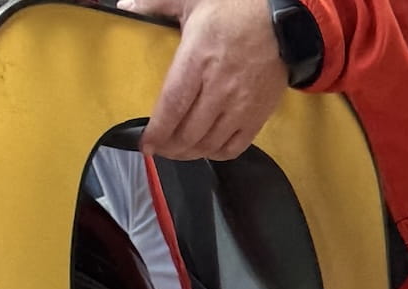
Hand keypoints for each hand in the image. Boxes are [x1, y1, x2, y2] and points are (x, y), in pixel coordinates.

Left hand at [122, 0, 288, 159]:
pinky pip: (233, 147)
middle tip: (161, 148)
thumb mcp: (192, 0)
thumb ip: (156, 4)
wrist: (281, 24)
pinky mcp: (256, 117)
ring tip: (180, 151)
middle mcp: (218, 89)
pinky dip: (217, 154)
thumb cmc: (235, 9)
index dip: (157, 131)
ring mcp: (239, 106)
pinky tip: (207, 149)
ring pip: (209, 144)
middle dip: (170, 147)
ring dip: (191, 153)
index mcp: (197, 59)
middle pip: (188, 133)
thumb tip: (125, 6)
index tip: (146, 144)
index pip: (172, 106)